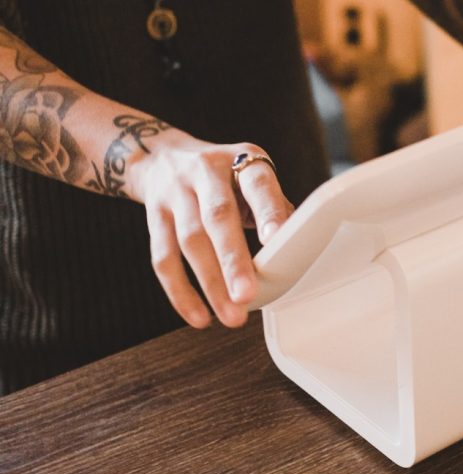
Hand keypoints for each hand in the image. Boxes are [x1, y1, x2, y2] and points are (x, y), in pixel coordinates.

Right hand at [129, 132, 293, 328]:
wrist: (161, 157)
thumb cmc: (224, 176)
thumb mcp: (252, 177)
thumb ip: (274, 207)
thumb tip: (297, 248)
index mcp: (241, 161)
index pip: (258, 185)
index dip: (267, 211)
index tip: (276, 240)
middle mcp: (205, 171)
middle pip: (218, 216)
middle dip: (233, 259)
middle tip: (248, 295)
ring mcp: (175, 193)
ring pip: (189, 241)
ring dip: (210, 283)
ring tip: (231, 315)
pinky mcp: (154, 216)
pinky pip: (162, 257)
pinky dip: (180, 291)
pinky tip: (199, 316)